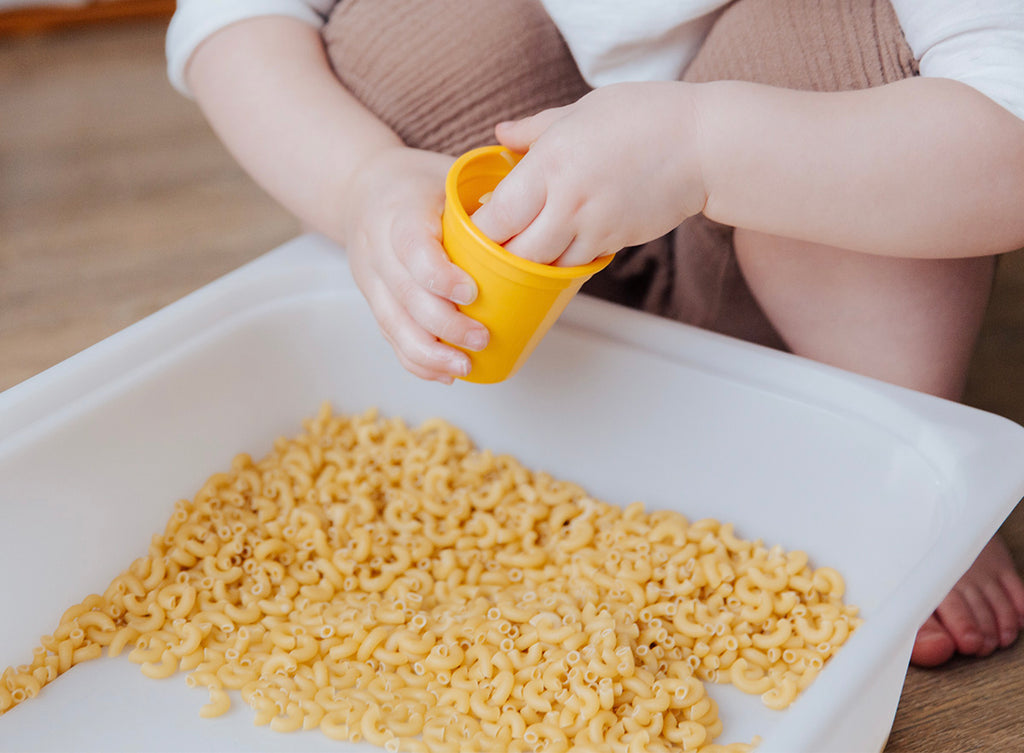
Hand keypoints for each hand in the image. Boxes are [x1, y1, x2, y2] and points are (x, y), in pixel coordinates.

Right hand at [341, 147, 488, 382]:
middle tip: (481, 338)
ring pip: (393, 323)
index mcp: (400, 212)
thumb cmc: (416, 184)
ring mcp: (371, 278)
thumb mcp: (448, 174)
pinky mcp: (372, 300)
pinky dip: (416, 360)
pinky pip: (390, 336)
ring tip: (464, 366)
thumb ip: (487, 195)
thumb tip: (541, 217)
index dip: (439, 276)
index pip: (412, 248)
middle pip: (405, 295)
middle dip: (444, 325)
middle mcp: (378, 247)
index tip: (471, 293)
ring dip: (430, 352)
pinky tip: (444, 371)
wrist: (362, 189)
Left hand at [471, 82, 707, 265]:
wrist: (703, 144)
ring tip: (520, 254)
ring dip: (530, 266)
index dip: (478, 230)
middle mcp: (569, 201)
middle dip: (498, 257)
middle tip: (489, 251)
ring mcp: (594, 227)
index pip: (499, 215)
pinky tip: (557, 250)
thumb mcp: (580, 111)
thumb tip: (500, 135)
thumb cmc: (644, 117)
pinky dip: (562, 263)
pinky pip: (577, 265)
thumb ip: (534, 130)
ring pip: (546, 267)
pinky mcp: (615, 242)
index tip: (470, 228)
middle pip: (517, 253)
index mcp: (551, 162)